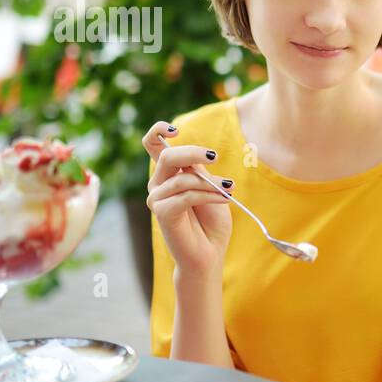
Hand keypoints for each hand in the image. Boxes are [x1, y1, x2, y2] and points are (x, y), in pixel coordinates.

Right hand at [143, 121, 232, 276]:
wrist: (210, 252)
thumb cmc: (211, 221)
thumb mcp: (209, 186)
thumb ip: (198, 169)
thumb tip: (195, 153)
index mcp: (168, 174)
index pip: (152, 145)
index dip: (158, 131)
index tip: (175, 129)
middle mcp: (158, 184)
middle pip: (167, 156)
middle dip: (193, 153)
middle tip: (216, 157)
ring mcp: (156, 198)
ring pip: (182, 178)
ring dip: (210, 183)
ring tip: (229, 189)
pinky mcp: (161, 213)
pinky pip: (186, 195)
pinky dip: (208, 195)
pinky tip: (225, 198)